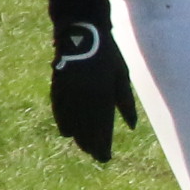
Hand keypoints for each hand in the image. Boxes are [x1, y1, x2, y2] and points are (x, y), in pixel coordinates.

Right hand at [50, 17, 137, 159]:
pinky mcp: (57, 85)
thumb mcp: (121, 77)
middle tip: (96, 156)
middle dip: (91, 143)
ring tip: (82, 147)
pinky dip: (62, 121)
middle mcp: (84, 95)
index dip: (103, 143)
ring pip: (71, 119)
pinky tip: (65, 132)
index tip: (106, 157)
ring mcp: (68, 91)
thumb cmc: (108, 54)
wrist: (82, 32)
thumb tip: (131, 127)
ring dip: (77, 136)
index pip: (102, 126)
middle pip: (86, 126)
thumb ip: (125, 103)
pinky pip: (59, 109)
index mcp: (102, 93)